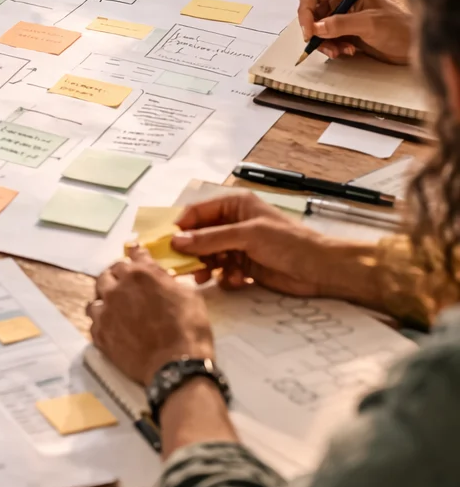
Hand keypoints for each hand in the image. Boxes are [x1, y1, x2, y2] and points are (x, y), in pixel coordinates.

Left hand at [87, 247, 214, 384]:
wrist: (175, 365)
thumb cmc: (189, 328)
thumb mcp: (189, 295)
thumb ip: (170, 282)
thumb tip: (164, 279)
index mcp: (141, 274)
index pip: (134, 255)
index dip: (136, 253)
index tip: (135, 251)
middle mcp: (117, 288)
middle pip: (107, 274)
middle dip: (116, 276)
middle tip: (124, 284)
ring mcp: (105, 311)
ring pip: (95, 298)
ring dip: (104, 299)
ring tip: (113, 307)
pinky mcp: (100, 334)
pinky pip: (94, 322)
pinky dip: (101, 322)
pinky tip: (111, 327)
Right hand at [171, 190, 335, 296]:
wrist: (321, 270)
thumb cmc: (289, 243)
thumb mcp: (248, 235)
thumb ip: (211, 238)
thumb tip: (176, 241)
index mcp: (234, 205)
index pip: (197, 213)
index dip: (180, 228)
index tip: (166, 245)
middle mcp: (234, 223)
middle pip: (200, 237)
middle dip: (192, 252)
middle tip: (180, 268)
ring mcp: (239, 246)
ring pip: (209, 256)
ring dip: (207, 267)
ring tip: (205, 278)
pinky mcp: (245, 267)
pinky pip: (223, 272)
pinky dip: (226, 278)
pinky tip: (238, 281)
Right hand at [299, 0, 410, 63]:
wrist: (413, 44)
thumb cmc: (397, 27)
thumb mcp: (369, 24)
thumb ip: (341, 24)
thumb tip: (316, 28)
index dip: (305, 11)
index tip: (309, 32)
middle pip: (311, 13)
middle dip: (315, 32)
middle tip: (325, 47)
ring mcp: (342, 15)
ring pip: (317, 28)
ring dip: (325, 43)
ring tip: (341, 51)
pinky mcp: (344, 30)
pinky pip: (327, 38)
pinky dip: (332, 47)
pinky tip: (347, 51)